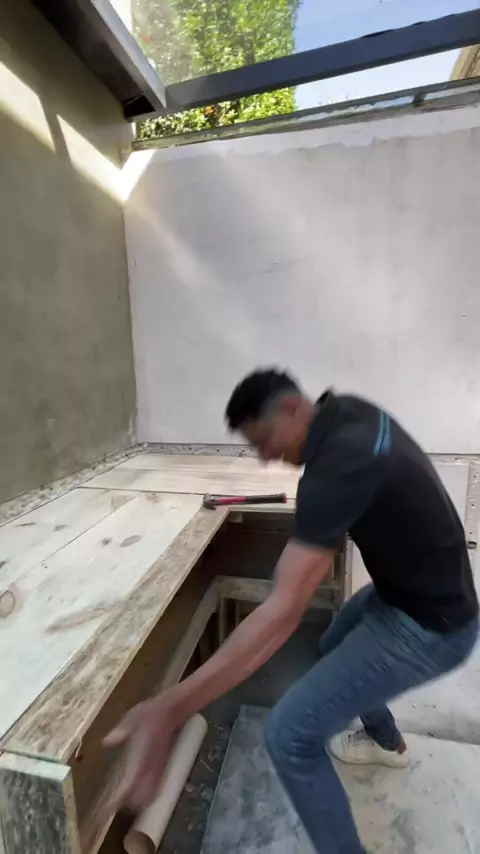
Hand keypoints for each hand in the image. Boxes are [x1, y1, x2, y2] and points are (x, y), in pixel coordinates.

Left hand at [102, 694, 179, 814]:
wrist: (172, 709)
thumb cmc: (150, 713)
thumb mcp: (132, 718)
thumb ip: (121, 731)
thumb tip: (106, 742)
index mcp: (142, 756)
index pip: (130, 784)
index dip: (119, 799)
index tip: (108, 808)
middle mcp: (151, 766)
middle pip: (141, 797)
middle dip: (128, 805)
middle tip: (112, 807)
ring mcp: (158, 767)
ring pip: (150, 794)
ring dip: (138, 802)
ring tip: (124, 804)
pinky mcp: (162, 766)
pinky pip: (156, 787)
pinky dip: (147, 795)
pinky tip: (139, 795)